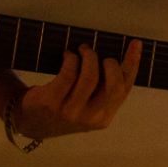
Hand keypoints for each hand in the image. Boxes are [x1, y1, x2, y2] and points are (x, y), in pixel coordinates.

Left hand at [13, 40, 141, 138]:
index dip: (132, 64)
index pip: (124, 89)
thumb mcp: (87, 106)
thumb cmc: (64, 107)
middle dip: (110, 63)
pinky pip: (68, 74)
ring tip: (82, 49)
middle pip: (113, 85)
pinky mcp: (52, 102)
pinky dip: (71, 59)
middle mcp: (90, 118)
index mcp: (104, 118)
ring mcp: (71, 112)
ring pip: (90, 78)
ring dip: (88, 56)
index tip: (136, 44)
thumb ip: (103, 90)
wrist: (31, 122)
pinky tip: (67, 55)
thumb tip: (118, 58)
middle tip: (98, 54)